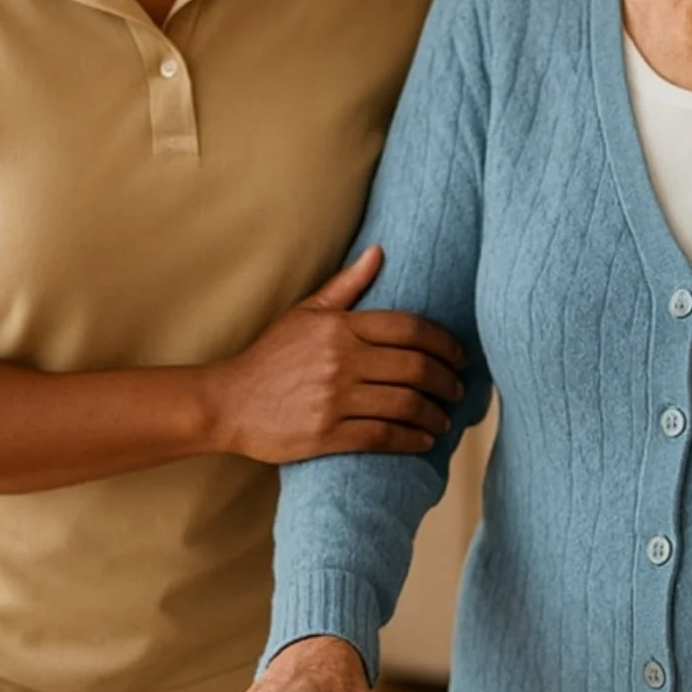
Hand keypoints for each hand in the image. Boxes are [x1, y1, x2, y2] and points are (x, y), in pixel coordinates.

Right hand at [203, 245, 466, 462]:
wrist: (230, 401)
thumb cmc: (271, 356)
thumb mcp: (305, 313)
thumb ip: (346, 286)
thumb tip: (378, 251)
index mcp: (339, 327)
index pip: (409, 329)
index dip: (445, 343)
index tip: (460, 356)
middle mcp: (341, 361)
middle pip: (415, 368)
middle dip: (448, 381)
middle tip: (458, 389)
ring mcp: (334, 399)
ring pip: (405, 405)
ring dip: (435, 414)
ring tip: (445, 418)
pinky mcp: (328, 435)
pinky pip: (383, 436)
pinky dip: (411, 439)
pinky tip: (424, 440)